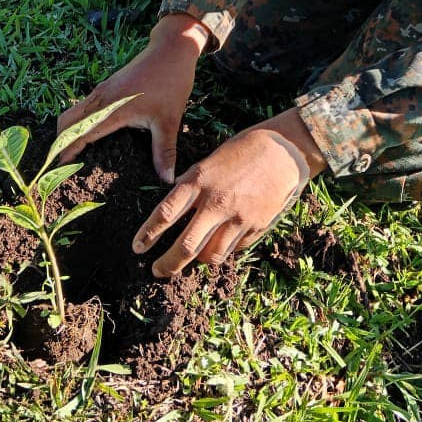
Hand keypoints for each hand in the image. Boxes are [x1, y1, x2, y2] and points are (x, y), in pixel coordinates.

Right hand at [56, 13, 207, 181]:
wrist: (171, 49)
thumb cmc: (171, 82)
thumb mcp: (169, 120)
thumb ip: (164, 151)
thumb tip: (167, 179)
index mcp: (113, 109)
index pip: (82, 133)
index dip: (68, 150)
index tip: (58, 167)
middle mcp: (102, 98)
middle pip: (68, 120)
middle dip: (60, 141)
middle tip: (60, 163)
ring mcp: (103, 90)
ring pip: (74, 112)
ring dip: (67, 130)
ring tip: (69, 150)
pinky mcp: (108, 86)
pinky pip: (84, 106)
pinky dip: (77, 120)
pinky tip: (87, 131)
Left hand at [132, 109, 326, 277]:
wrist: (284, 150)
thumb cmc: (243, 150)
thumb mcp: (210, 162)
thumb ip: (193, 187)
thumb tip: (176, 211)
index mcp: (199, 181)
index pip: (165, 214)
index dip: (148, 234)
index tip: (137, 247)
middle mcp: (216, 202)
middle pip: (186, 245)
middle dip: (168, 264)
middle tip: (157, 271)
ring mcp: (238, 217)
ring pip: (211, 255)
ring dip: (198, 261)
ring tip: (191, 262)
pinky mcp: (256, 227)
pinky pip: (234, 249)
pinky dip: (224, 250)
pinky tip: (221, 243)